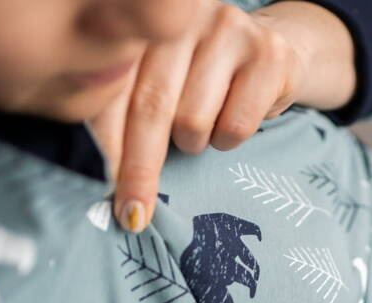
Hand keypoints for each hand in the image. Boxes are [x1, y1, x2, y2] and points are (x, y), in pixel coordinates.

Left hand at [87, 0, 356, 232]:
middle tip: (136, 213)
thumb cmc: (200, 76)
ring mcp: (227, 28)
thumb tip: (102, 175)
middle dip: (141, 169)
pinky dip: (227, 140)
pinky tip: (230, 121)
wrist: (270, 49)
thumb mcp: (156, 79)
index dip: (105, 142)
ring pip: (193, 121)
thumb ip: (124, 107)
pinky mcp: (267, 53)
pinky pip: (236, 125)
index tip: (101, 189)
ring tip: (200, 128)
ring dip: (193, 143)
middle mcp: (181, 15)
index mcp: (141, 21)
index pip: (115, 89)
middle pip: (152, 107)